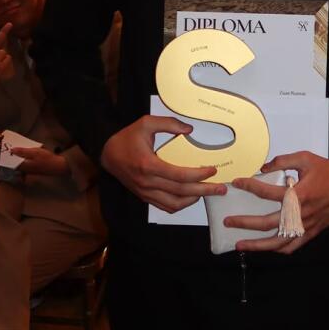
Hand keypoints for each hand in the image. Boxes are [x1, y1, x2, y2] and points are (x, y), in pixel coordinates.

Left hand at [9, 145, 69, 175]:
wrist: (57, 166)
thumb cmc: (46, 158)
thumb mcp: (34, 152)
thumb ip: (23, 152)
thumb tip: (12, 150)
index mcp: (23, 166)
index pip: (10, 163)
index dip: (6, 157)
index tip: (2, 151)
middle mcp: (24, 169)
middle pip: (13, 164)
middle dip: (10, 157)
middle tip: (8, 148)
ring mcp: (28, 170)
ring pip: (18, 164)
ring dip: (16, 158)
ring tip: (14, 149)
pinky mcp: (33, 168)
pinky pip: (24, 164)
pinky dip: (22, 159)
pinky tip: (24, 153)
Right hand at [101, 115, 227, 212]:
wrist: (108, 154)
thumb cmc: (127, 138)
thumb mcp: (146, 123)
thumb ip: (168, 124)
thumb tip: (190, 129)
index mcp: (148, 165)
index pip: (179, 175)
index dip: (198, 175)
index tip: (212, 170)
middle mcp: (147, 182)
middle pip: (181, 192)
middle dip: (204, 190)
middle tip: (221, 188)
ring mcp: (146, 192)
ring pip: (174, 204)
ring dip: (194, 200)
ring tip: (209, 192)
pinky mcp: (145, 197)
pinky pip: (166, 206)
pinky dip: (181, 205)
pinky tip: (192, 197)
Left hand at [229, 152, 328, 254]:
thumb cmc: (328, 172)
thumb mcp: (306, 159)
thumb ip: (283, 161)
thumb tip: (264, 167)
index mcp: (297, 194)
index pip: (266, 192)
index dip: (249, 186)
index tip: (237, 183)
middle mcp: (299, 213)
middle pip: (267, 223)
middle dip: (245, 223)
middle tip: (228, 222)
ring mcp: (305, 226)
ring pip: (277, 242)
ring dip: (257, 245)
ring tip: (240, 245)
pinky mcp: (311, 233)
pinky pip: (292, 246)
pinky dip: (278, 250)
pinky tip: (267, 249)